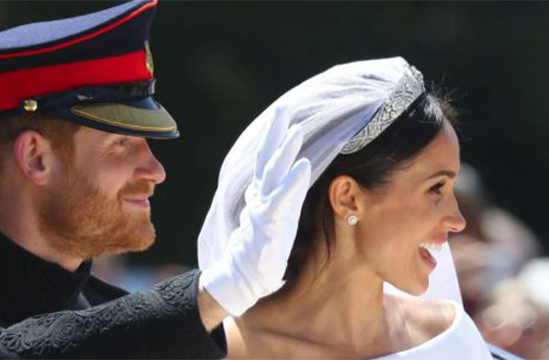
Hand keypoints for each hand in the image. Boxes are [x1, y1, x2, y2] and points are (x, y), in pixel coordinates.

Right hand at [199, 117, 310, 316]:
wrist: (245, 275)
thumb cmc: (263, 247)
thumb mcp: (276, 214)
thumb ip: (284, 192)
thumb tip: (298, 171)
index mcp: (263, 192)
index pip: (267, 158)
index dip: (274, 135)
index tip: (283, 113)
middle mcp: (261, 195)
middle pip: (266, 157)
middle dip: (274, 131)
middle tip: (283, 107)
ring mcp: (263, 208)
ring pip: (272, 173)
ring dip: (285, 150)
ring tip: (297, 130)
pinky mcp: (268, 223)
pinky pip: (281, 198)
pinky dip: (292, 180)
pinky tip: (303, 165)